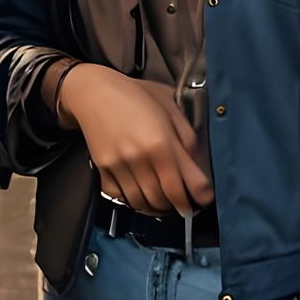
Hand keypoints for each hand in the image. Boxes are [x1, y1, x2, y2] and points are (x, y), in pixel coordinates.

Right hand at [56, 65, 213, 216]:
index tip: (203, 199)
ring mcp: (120, 165)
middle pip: (166, 199)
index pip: (188, 184)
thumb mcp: (170, 106)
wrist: (95, 91)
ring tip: (164, 202)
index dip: (201, 197)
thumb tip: (197, 165)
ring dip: (157, 208)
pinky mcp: (103, 169)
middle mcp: (141, 157)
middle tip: (185, 205)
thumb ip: (187, 135)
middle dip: (180, 207)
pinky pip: (121, 198)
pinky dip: (133, 202)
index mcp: (162, 141)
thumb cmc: (136, 95)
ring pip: (144, 203)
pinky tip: (141, 194)